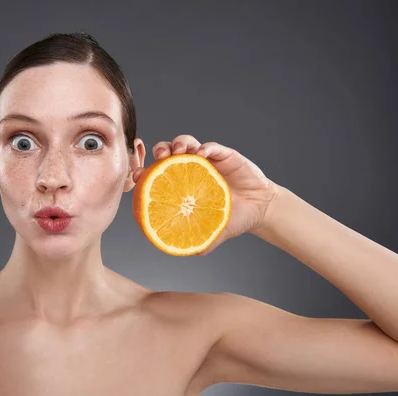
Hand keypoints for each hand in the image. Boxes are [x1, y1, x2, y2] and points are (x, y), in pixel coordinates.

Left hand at [133, 135, 280, 255]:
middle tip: (160, 157)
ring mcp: (207, 160)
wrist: (259, 210)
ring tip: (179, 151)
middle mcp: (191, 168)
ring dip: (179, 143)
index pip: (157, 173)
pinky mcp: (225, 155)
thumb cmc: (232, 218)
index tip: (137, 175)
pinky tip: (202, 153)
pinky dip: (205, 147)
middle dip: (160, 150)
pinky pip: (212, 146)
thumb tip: (178, 251)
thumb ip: (196, 240)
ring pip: (187, 142)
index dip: (145, 171)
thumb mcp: (211, 232)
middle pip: (168, 151)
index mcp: (181, 184)